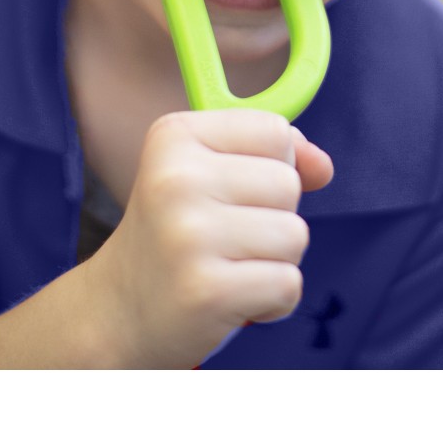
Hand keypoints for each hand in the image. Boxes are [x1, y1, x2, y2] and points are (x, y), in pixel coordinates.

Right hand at [86, 109, 333, 367]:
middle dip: (274, 216)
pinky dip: (273, 299)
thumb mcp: (210, 173)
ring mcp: (189, 235)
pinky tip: (232, 299)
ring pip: (295, 235)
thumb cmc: (176, 234)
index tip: (232, 190)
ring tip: (229, 266)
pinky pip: (287, 283)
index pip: (275, 130)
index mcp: (175, 135)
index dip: (272, 164)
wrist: (119, 312)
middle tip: (225, 237)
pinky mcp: (207, 291)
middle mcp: (177, 178)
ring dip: (275, 260)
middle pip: (288, 183)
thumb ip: (273, 155)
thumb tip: (323, 166)